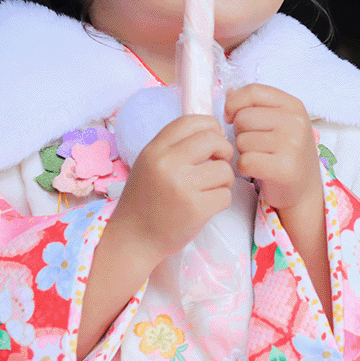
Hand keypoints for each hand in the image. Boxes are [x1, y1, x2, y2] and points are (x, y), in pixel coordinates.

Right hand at [111, 114, 234, 263]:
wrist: (133, 239)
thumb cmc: (145, 201)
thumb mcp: (149, 164)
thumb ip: (174, 147)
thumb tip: (214, 133)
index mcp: (154, 150)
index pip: (191, 121)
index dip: (210, 126)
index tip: (214, 138)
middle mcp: (167, 164)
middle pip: (213, 140)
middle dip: (224, 150)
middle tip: (219, 163)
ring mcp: (182, 186)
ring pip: (225, 169)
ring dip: (224, 180)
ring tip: (209, 189)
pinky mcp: (196, 208)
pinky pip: (226, 195)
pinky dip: (221, 200)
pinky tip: (206, 206)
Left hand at [224, 84, 322, 221]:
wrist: (304, 189)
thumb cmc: (286, 153)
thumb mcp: (279, 122)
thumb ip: (256, 105)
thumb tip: (229, 92)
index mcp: (293, 106)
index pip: (253, 91)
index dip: (234, 103)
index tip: (230, 116)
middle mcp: (296, 122)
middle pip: (243, 118)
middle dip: (240, 132)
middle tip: (255, 144)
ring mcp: (292, 145)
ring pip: (242, 141)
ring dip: (243, 152)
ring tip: (260, 157)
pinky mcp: (284, 168)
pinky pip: (245, 161)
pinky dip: (245, 168)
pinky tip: (258, 169)